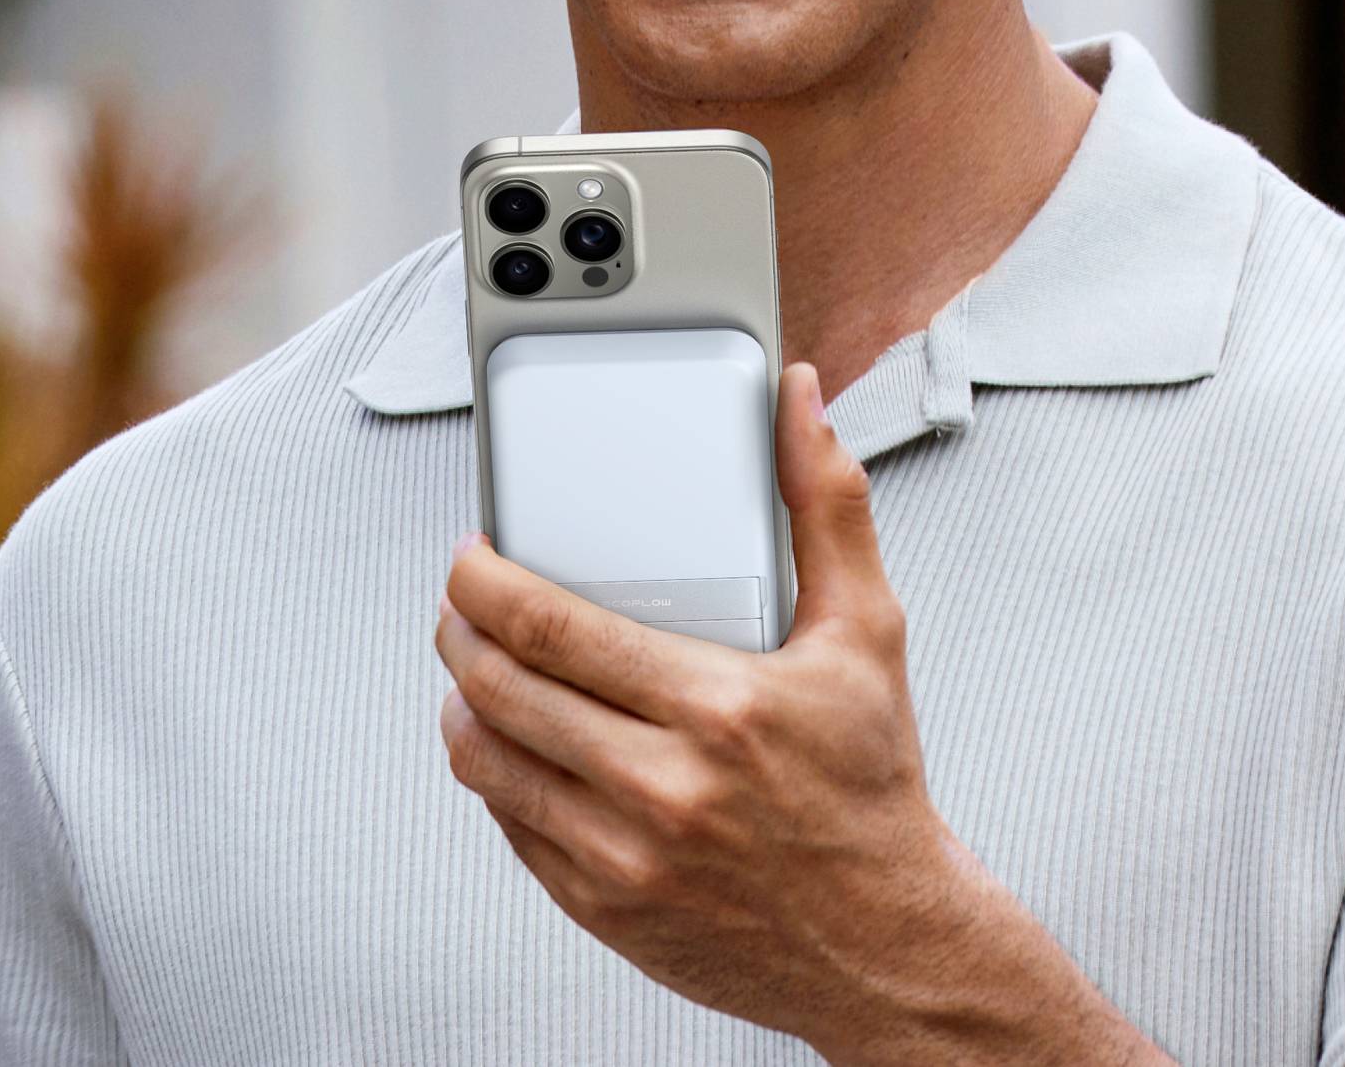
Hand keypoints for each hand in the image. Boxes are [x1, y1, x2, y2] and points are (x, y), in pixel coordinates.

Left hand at [435, 362, 1167, 1066]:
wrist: (887, 944)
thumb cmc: (869, 783)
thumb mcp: (867, 634)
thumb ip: (827, 503)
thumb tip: (799, 400)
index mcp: (719, 708)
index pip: (552, 629)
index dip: (482, 582)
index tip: (470, 555)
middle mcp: (665, 788)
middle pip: (502, 687)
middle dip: (457, 631)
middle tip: (458, 602)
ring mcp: (625, 856)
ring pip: (487, 760)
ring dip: (460, 699)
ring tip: (472, 665)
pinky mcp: (603, 906)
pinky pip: (510, 824)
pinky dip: (495, 772)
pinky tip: (510, 739)